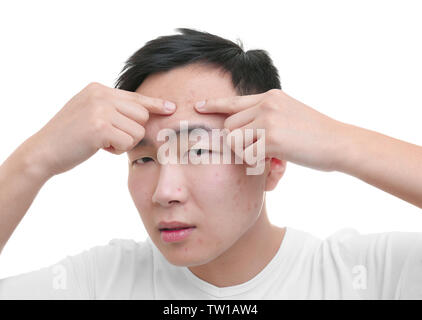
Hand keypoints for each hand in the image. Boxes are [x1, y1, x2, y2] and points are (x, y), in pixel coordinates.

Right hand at [25, 82, 175, 177]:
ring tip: (103, 142)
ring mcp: (99, 109)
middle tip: (112, 138)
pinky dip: (117, 150)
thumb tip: (146, 113)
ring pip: (138, 130)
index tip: (170, 107)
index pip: (135, 97)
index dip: (155, 104)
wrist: (42, 151)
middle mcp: (100, 94)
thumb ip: (113, 109)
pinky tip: (99, 148)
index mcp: (98, 89)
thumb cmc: (69, 137)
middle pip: (142, 115)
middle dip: (132, 131)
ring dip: (124, 142)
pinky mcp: (99, 126)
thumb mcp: (90, 114)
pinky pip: (127, 142)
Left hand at [194, 89, 348, 171]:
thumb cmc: (317, 136)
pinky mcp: (271, 137)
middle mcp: (266, 104)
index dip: (214, 105)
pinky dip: (256, 164)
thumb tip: (245, 133)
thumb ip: (267, 118)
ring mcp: (268, 118)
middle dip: (237, 144)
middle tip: (258, 155)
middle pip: (229, 125)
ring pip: (234, 140)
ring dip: (245, 155)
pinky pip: (247, 154)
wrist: (340, 143)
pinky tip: (275, 163)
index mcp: (271, 97)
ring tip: (268, 159)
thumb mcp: (290, 116)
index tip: (198, 106)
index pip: (234, 100)